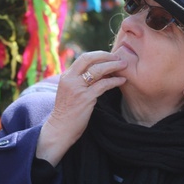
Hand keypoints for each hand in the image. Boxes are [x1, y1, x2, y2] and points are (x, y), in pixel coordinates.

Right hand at [36, 51, 126, 165]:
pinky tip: (122, 81)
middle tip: (118, 58)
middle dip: (106, 56)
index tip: (109, 57)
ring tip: (124, 66)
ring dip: (113, 66)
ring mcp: (78, 88)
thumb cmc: (67, 112)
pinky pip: (103, 85)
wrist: (60, 129)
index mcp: (66, 76)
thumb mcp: (69, 91)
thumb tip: (98, 72)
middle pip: (90, 59)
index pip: (83, 58)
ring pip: (98, 70)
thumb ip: (78, 81)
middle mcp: (70, 79)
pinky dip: (115, 81)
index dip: (98, 55)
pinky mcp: (85, 98)